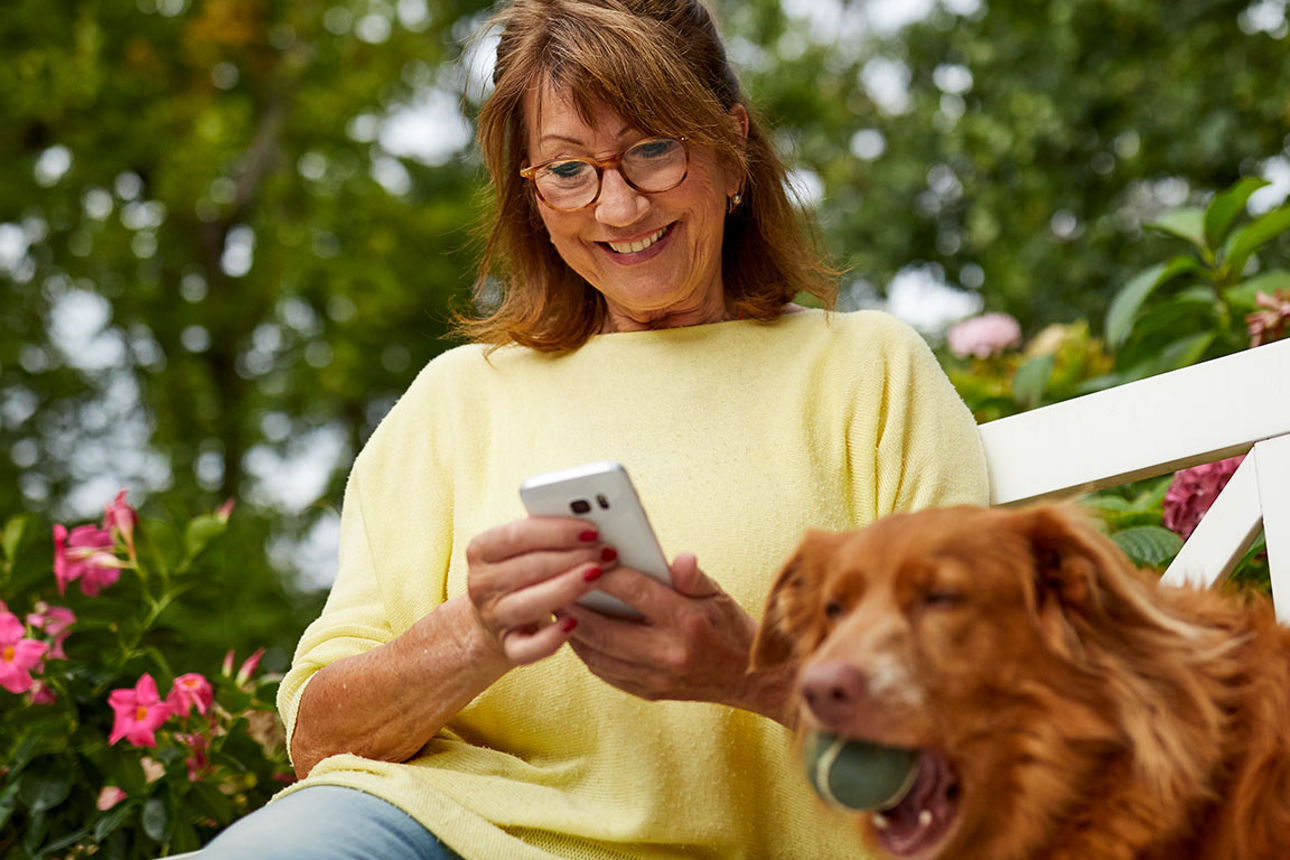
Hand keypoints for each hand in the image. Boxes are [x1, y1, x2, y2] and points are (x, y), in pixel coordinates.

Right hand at [465, 517, 613, 666]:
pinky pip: (527, 648)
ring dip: (567, 589)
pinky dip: (550, 638)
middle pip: (529, 568)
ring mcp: (492, 618)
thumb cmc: (521, 572)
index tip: (592, 530)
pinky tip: (574, 623)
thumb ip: (549, 534)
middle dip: (573, 558)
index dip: (557, 532)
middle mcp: (481, 584)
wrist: (496, 616)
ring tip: (597, 576)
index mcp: (481, 550)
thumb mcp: (524, 547)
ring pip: (528, 605)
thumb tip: (592, 528)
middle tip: (606, 553)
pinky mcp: (507, 647)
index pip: (517, 535)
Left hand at [562, 554, 796, 722]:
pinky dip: (585, 650)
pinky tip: (576, 631)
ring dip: (571, 629)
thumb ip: (691, 575)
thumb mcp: (718, 593)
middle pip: (602, 628)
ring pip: (595, 653)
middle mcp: (668, 654)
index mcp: (687, 623)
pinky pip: (603, 671)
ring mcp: (655, 678)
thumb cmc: (730, 627)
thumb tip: (677, 559)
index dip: (605, 573)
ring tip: (557, 605)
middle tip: (552, 583)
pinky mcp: (647, 693)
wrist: (749, 678)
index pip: (635, 592)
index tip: (585, 556)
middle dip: (572, 604)